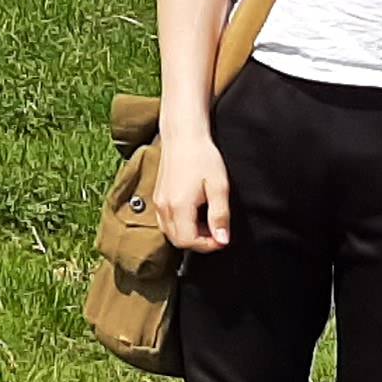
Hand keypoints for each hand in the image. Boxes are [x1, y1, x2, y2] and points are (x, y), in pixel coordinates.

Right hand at [153, 125, 230, 251]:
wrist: (183, 135)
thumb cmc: (202, 157)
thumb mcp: (219, 186)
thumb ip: (220, 216)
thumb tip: (222, 240)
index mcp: (179, 206)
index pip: (188, 242)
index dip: (208, 245)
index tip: (222, 237)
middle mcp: (164, 207)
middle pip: (178, 241)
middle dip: (199, 242)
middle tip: (216, 230)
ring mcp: (158, 203)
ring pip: (170, 233)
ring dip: (189, 234)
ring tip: (206, 220)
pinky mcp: (158, 197)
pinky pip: (165, 222)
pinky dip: (180, 225)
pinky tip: (193, 213)